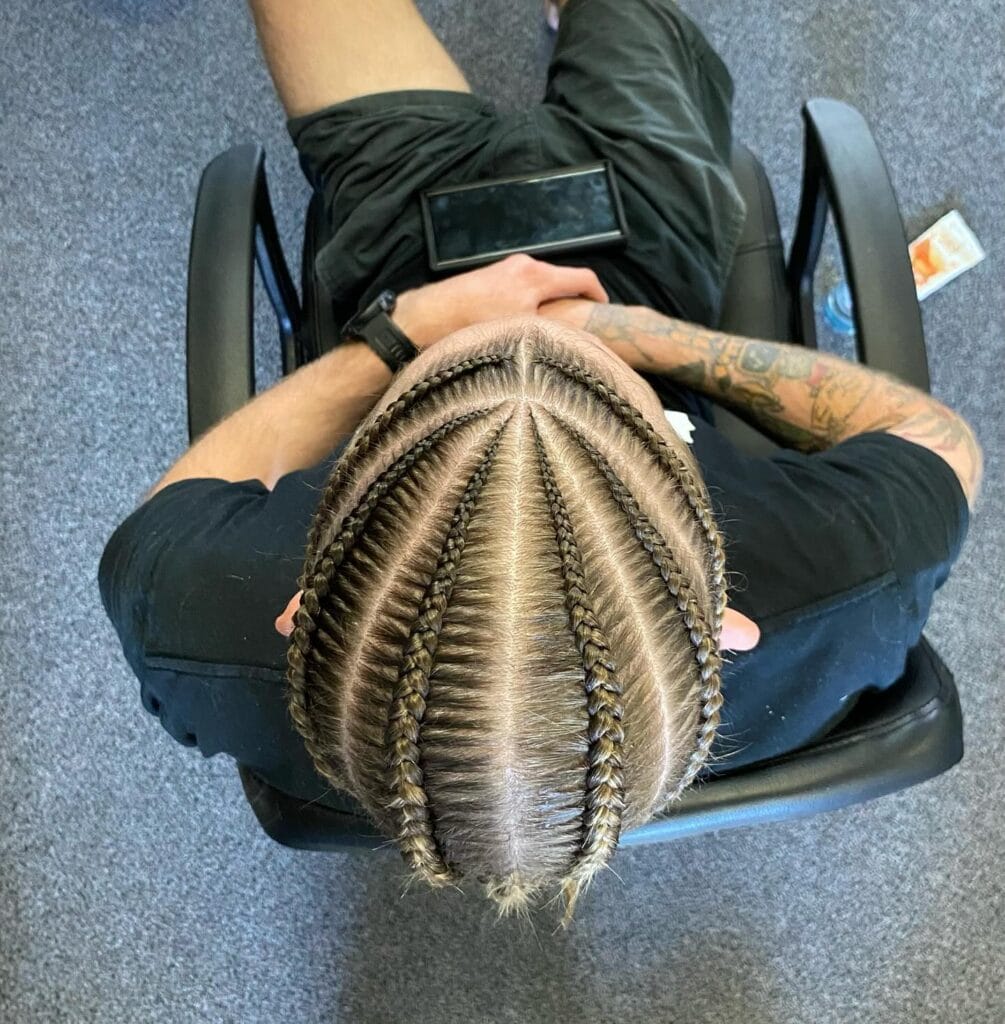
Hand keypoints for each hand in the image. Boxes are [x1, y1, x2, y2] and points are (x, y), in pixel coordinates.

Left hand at [394, 253, 607, 349]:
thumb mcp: (521, 331)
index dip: (600, 295)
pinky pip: (525, 286)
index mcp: (537, 277)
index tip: (605, 310)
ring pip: (543, 285)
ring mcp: (508, 267)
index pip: (583, 278)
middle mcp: (525, 265)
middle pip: (563, 280)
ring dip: (551, 304)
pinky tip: (523, 324)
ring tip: (550, 328)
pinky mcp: (494, 274)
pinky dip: (533, 302)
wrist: (429, 316)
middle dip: (574, 302)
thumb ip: (552, 330)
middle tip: (580, 325)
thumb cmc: (473, 325)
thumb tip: (574, 341)